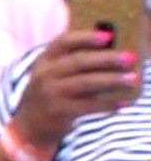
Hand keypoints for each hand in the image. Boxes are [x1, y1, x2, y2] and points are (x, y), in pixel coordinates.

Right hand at [11, 30, 140, 148]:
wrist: (29, 124)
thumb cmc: (50, 93)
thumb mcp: (52, 74)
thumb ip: (74, 63)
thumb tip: (112, 55)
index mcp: (44, 60)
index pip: (64, 42)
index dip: (86, 38)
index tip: (109, 37)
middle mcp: (45, 74)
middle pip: (79, 62)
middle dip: (107, 59)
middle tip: (130, 58)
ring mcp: (50, 93)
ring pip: (85, 83)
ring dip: (111, 80)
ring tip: (131, 79)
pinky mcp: (58, 111)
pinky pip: (87, 106)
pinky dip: (106, 104)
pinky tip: (122, 103)